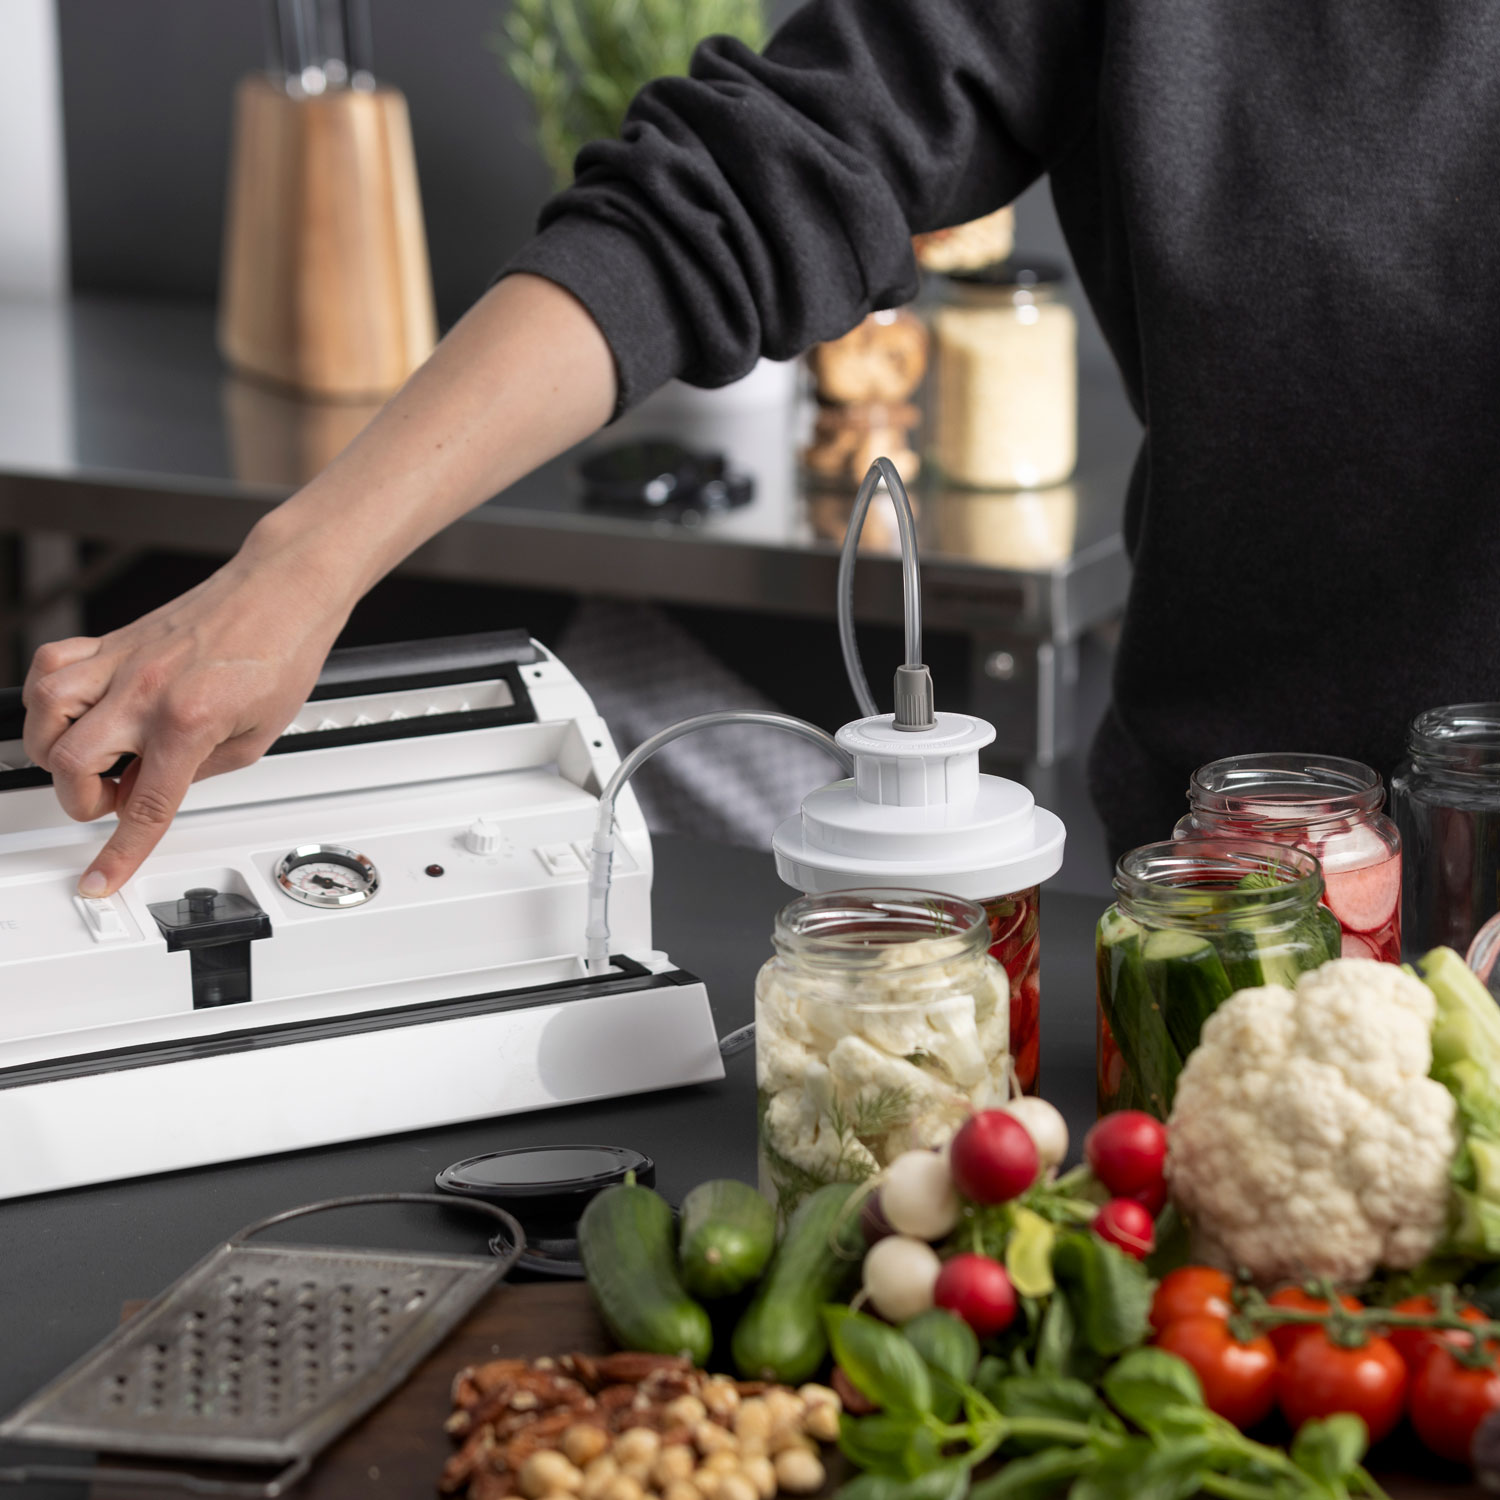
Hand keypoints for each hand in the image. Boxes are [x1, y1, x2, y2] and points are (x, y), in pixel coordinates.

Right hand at [22, 530, 352, 895]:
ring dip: (57, 749)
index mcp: (188, 721)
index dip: (119, 853)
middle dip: (84, 797)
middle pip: (69, 763)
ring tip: (95, 757)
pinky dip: (51, 697)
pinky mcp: (114, 639)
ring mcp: (122, 660)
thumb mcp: (255, 738)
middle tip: (116, 794)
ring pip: (44, 713)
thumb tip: (146, 793)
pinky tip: (78, 711)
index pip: (142, 806)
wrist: (283, 591)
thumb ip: (196, 773)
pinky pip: (51, 666)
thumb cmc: (282, 653)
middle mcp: (144, 689)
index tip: (100, 879)